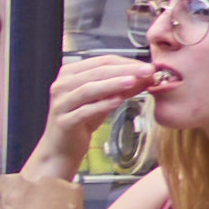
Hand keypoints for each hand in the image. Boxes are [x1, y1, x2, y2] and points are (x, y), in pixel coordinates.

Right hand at [33, 51, 159, 173]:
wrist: (63, 147)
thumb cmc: (82, 121)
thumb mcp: (104, 99)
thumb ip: (122, 87)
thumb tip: (146, 76)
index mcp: (70, 74)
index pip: (101, 61)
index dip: (126, 62)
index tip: (147, 66)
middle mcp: (62, 86)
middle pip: (96, 72)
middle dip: (124, 70)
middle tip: (146, 70)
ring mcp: (61, 104)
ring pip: (89, 89)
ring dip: (113, 84)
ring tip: (133, 81)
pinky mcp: (64, 122)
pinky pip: (84, 111)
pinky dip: (102, 105)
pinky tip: (117, 101)